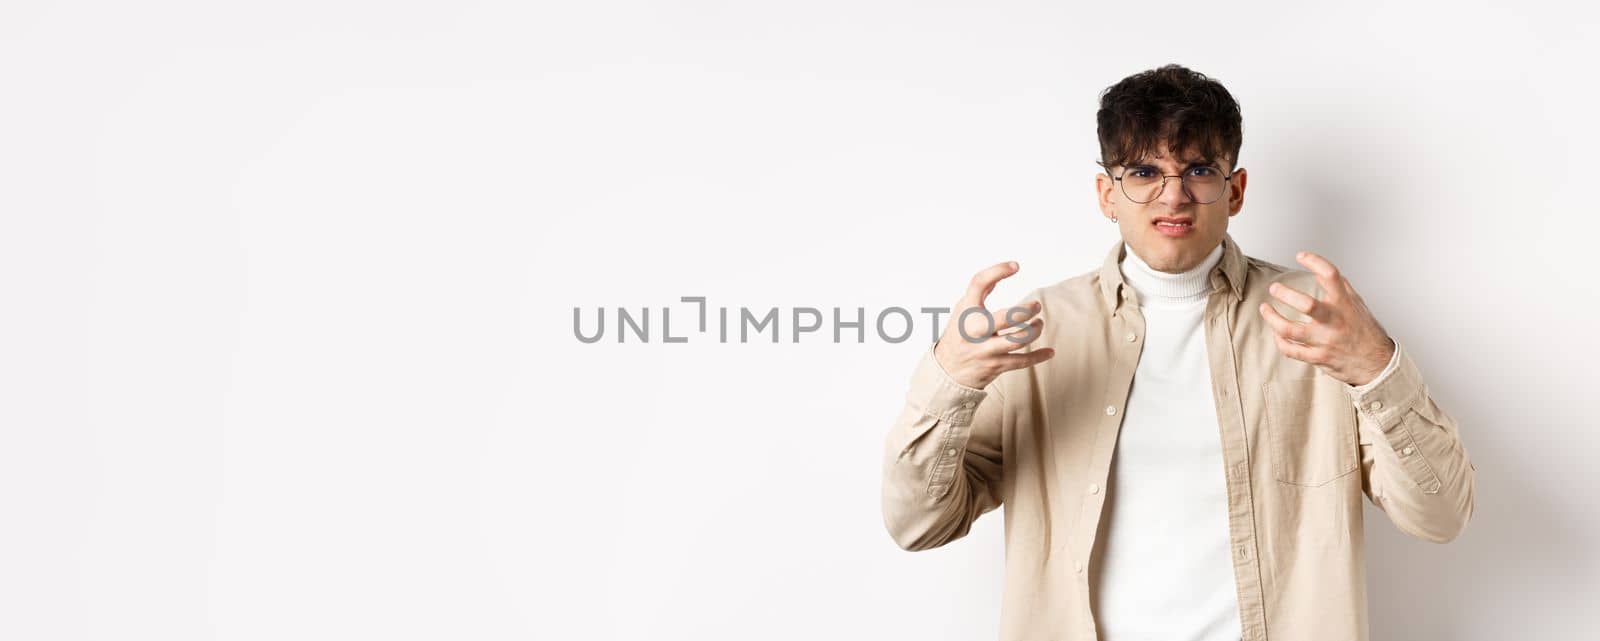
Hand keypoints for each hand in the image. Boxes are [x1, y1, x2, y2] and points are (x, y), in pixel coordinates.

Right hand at [932, 261, 1055, 388]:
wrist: (947, 369)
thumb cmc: (960, 332)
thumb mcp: (963, 309)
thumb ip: (982, 290)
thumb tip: (1006, 269)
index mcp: (966, 311)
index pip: (979, 283)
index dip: (997, 270)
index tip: (1015, 266)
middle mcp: (974, 330)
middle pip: (1006, 317)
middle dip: (1027, 310)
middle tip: (1036, 305)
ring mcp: (985, 350)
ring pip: (1019, 339)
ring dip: (1035, 330)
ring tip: (1038, 323)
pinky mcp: (995, 366)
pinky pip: (1022, 361)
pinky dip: (1039, 356)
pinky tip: (1049, 352)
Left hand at [1258, 251, 1395, 386]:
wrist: (1377, 363)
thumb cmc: (1364, 331)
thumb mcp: (1357, 304)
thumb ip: (1340, 287)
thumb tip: (1321, 269)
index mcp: (1345, 304)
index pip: (1331, 275)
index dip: (1315, 261)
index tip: (1301, 256)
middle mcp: (1335, 321)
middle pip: (1307, 305)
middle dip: (1285, 294)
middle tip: (1274, 288)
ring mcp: (1325, 341)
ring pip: (1290, 330)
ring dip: (1272, 318)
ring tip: (1265, 309)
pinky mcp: (1318, 357)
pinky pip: (1290, 350)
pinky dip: (1279, 340)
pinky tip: (1276, 332)